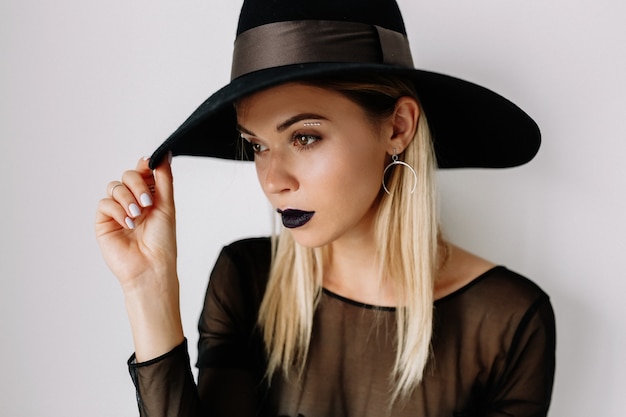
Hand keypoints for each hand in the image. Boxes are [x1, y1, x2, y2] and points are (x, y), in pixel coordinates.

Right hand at [95, 154, 176, 293]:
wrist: (150, 265)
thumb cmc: (162, 240)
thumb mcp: (167, 204)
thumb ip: (164, 179)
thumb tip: (165, 153)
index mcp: (149, 196)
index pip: (142, 172)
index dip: (144, 166)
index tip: (149, 164)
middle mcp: (132, 201)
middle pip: (127, 176)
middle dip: (137, 184)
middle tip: (147, 202)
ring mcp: (117, 211)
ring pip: (114, 187)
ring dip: (127, 198)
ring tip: (137, 215)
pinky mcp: (104, 221)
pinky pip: (104, 203)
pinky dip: (117, 210)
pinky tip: (127, 223)